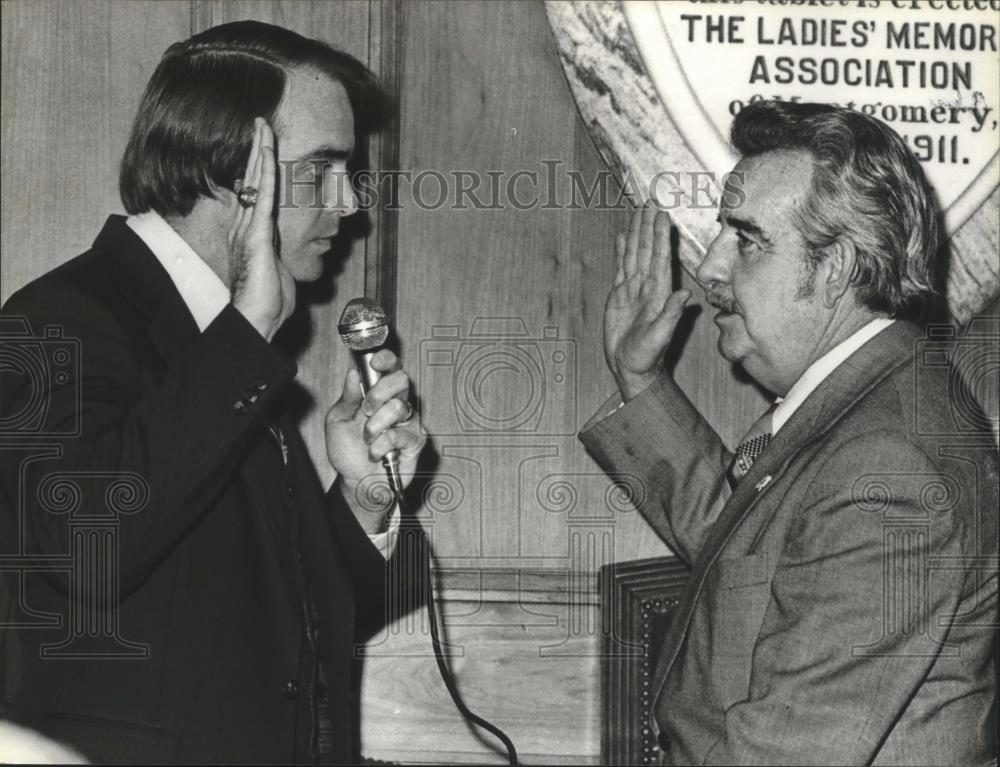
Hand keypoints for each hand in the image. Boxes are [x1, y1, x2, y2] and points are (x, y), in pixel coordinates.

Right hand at [229, 118, 295, 341]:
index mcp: (252, 233)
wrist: (256, 318)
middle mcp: (246, 225)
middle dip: (257, 150)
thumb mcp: (276, 272)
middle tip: (260, 122)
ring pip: (257, 182)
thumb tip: (284, 254)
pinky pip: (264, 195)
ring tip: (262, 126)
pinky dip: (266, 171)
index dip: (258, 167)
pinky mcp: (257, 233)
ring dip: (260, 152)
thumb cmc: (268, 302)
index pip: (255, 192)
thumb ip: (278, 257)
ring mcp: (250, 228)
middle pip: (253, 180)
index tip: (262, 145)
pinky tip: (267, 151)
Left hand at [325, 350, 426, 531]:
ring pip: (399, 407)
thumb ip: (347, 398)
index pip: (390, 367)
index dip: (386, 359)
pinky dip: (381, 446)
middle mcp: (397, 402)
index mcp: (379, 393)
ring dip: (375, 426)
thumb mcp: (337, 421)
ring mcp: (409, 421)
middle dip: (379, 393)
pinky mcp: (416, 440)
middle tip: (365, 411)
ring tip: (367, 438)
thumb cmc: (349, 452)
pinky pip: (400, 434)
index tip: (375, 363)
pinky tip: (376, 453)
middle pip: (401, 379)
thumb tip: (353, 374)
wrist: (356, 482)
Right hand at [604, 204, 690, 399]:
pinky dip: (621, 251)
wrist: (632, 368)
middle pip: (647, 249)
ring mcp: (633, 289)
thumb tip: (685, 295)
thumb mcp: (660, 337)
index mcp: (657, 292)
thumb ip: (671, 315)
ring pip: (635, 254)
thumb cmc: (647, 356)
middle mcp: (647, 286)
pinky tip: (621, 237)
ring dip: (637, 232)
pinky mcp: (619, 295)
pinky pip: (621, 267)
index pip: (659, 257)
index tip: (661, 215)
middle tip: (650, 201)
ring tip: (638, 211)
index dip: (660, 236)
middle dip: (648, 225)